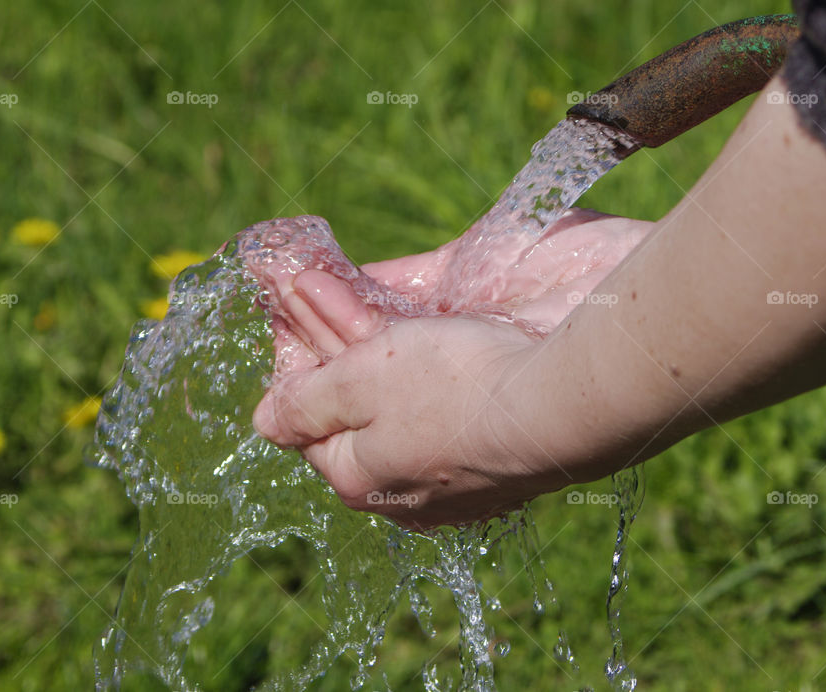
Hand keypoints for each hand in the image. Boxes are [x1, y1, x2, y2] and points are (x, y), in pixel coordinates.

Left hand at [254, 314, 557, 528]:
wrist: (563, 407)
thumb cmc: (455, 390)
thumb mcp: (359, 384)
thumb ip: (304, 404)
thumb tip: (262, 423)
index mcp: (359, 477)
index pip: (305, 420)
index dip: (295, 359)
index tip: (289, 308)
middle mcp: (402, 489)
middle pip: (353, 408)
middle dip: (330, 343)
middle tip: (311, 286)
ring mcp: (452, 478)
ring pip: (398, 403)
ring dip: (374, 347)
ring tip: (353, 292)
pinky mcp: (494, 460)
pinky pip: (442, 409)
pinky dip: (425, 367)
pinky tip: (424, 334)